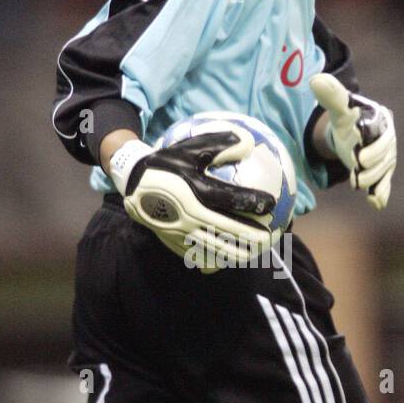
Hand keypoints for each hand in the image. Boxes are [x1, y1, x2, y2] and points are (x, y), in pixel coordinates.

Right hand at [113, 130, 276, 271]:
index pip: (230, 200)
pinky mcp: (172, 240)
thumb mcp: (190, 147)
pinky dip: (212, 259)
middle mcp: (189, 215)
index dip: (252, 202)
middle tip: (267, 239)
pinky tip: (224, 262)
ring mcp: (180, 231)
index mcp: (195, 192)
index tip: (271, 205)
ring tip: (251, 255)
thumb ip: (219, 144)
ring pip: (212, 246)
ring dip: (234, 252)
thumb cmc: (166, 162)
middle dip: (248, 237)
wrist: (132, 182)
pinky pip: (195, 253)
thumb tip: (249, 141)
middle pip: (225, 231)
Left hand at [309, 74, 395, 210]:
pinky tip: (376, 203)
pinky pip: (385, 184)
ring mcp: (386, 157)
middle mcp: (388, 139)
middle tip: (358, 170)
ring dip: (372, 179)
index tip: (360, 158)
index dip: (372, 147)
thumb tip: (315, 80)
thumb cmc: (347, 116)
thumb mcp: (338, 107)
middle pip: (385, 155)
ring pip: (383, 171)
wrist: (352, 131)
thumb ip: (331, 94)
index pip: (380, 135)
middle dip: (373, 165)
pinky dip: (381, 194)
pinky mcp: (382, 172)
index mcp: (380, 121)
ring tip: (358, 184)